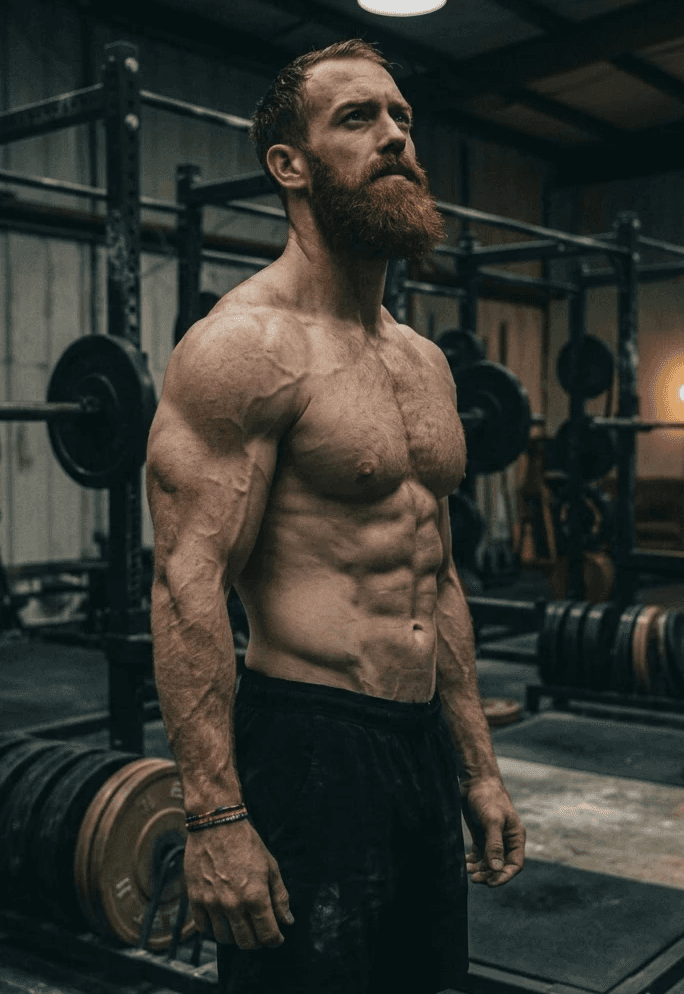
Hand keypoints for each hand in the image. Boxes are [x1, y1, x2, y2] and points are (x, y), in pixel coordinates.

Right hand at [184, 818, 294, 948]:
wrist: (217, 825)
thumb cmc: (246, 843)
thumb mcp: (270, 866)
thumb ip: (280, 896)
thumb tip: (287, 920)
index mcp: (255, 896)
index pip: (267, 935)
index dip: (275, 940)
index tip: (277, 937)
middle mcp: (233, 904)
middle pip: (246, 942)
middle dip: (257, 942)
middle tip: (260, 933)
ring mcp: (212, 903)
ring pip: (224, 938)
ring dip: (235, 937)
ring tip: (240, 926)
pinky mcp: (195, 898)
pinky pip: (202, 927)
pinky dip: (212, 929)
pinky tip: (220, 920)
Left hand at [460, 777, 525, 886]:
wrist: (475, 780)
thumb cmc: (488, 797)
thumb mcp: (492, 820)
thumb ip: (495, 845)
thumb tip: (496, 870)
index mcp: (515, 837)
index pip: (515, 864)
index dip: (504, 876)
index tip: (491, 884)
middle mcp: (506, 840)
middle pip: (501, 866)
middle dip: (489, 874)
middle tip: (475, 879)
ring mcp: (492, 838)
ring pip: (489, 862)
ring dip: (480, 869)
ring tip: (468, 871)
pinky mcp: (481, 835)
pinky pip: (479, 854)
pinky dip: (473, 860)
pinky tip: (464, 863)